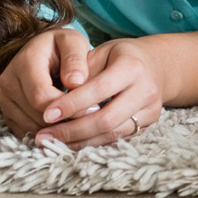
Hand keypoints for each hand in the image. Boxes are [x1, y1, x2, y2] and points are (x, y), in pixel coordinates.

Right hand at [0, 27, 91, 138]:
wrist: (43, 48)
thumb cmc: (62, 45)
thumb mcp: (73, 42)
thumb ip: (75, 60)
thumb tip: (75, 83)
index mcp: (24, 62)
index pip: (41, 95)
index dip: (67, 107)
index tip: (91, 109)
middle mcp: (8, 81)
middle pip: (35, 113)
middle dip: (64, 120)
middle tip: (89, 121)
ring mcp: (4, 97)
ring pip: (29, 125)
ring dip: (55, 130)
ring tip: (80, 124)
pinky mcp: (6, 110)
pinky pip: (23, 130)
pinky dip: (44, 133)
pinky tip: (64, 127)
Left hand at [32, 38, 165, 150]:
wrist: (154, 65)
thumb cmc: (117, 57)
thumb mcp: (99, 54)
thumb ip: (80, 75)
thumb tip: (54, 102)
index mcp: (133, 66)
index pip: (100, 89)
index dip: (71, 104)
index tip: (46, 114)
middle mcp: (146, 89)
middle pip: (106, 119)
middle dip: (71, 130)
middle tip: (43, 135)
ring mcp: (151, 110)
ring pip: (111, 134)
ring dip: (78, 142)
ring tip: (51, 142)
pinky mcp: (149, 125)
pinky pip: (116, 140)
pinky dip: (91, 144)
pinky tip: (70, 143)